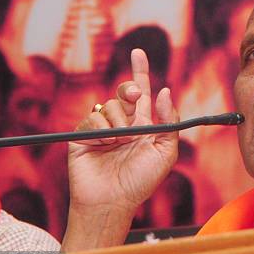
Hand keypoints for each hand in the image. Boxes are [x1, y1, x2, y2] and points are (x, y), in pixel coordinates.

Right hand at [63, 49, 177, 249]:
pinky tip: (106, 143)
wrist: (113, 201)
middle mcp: (123, 123)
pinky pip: (93, 117)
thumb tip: (165, 91)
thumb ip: (169, 121)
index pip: (143, 92)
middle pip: (125, 93)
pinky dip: (102, 128)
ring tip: (121, 142)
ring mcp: (102, 128)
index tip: (138, 52)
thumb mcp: (165, 151)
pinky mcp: (84, 135)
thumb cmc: (142, 180)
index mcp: (144, 124)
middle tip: (136, 99)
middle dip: (130, 90)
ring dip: (119, 121)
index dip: (140, 71)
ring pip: (111, 105)